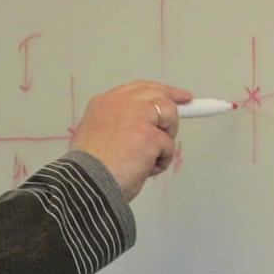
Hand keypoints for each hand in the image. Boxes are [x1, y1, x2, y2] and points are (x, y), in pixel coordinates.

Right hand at [70, 80, 191, 200]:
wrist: (85, 183)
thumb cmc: (87, 169)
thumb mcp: (95, 135)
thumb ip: (117, 125)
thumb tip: (141, 128)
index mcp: (104, 104)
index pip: (137, 90)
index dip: (157, 92)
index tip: (172, 96)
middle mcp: (120, 104)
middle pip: (157, 93)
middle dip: (174, 100)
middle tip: (188, 104)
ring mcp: (137, 117)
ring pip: (169, 115)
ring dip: (166, 136)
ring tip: (149, 155)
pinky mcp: (151, 135)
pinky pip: (168, 145)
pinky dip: (161, 161)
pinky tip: (144, 169)